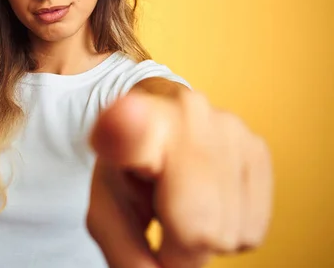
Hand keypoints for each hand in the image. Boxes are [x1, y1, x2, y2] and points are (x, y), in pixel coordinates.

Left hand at [87, 90, 272, 267]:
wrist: (157, 121)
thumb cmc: (129, 168)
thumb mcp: (107, 208)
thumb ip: (124, 249)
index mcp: (129, 124)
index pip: (129, 130)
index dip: (123, 134)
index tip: (118, 121)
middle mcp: (184, 115)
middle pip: (200, 228)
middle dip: (181, 247)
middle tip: (165, 222)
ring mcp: (229, 128)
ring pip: (232, 234)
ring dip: (208, 237)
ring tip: (184, 202)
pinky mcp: (258, 147)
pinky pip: (254, 229)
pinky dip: (231, 229)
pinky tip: (209, 200)